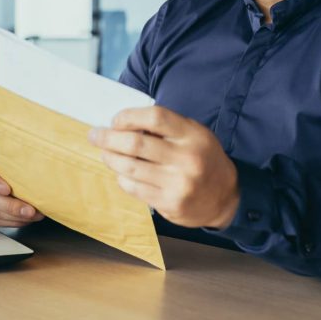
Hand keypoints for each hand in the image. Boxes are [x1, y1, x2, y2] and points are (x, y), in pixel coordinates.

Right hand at [0, 152, 44, 227]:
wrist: (0, 173)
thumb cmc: (7, 163)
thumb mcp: (8, 154)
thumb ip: (15, 156)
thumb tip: (36, 156)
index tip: (7, 189)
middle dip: (11, 207)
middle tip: (29, 210)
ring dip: (16, 217)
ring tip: (34, 215)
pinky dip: (13, 222)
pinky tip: (26, 219)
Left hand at [90, 106, 238, 228]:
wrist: (225, 197)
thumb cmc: (203, 159)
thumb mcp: (193, 134)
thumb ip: (165, 128)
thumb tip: (124, 123)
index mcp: (193, 135)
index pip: (155, 117)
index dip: (129, 116)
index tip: (116, 120)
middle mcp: (186, 158)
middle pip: (136, 143)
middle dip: (109, 137)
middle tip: (95, 135)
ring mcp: (177, 183)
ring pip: (130, 167)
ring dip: (110, 158)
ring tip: (104, 152)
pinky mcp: (169, 203)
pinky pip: (134, 188)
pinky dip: (122, 177)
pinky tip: (120, 172)